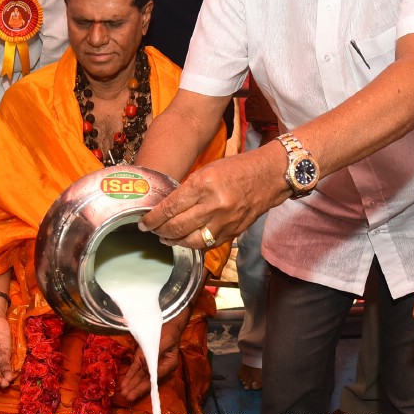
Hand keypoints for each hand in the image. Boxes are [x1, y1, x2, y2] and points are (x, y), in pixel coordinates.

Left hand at [115, 313, 186, 405]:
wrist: (166, 321)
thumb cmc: (168, 331)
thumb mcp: (165, 340)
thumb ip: (156, 353)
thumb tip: (145, 364)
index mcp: (169, 363)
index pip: (156, 376)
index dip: (146, 383)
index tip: (137, 388)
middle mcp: (160, 366)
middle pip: (147, 379)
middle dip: (136, 388)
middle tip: (127, 397)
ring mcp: (150, 363)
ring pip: (140, 376)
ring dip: (131, 385)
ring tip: (124, 394)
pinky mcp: (142, 359)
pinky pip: (135, 369)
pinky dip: (130, 376)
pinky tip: (124, 384)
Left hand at [138, 145, 285, 248]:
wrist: (269, 176)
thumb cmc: (237, 169)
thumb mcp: (207, 171)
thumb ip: (188, 190)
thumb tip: (167, 207)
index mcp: (204, 184)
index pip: (170, 208)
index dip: (153, 219)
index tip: (144, 223)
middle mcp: (214, 205)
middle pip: (177, 227)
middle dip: (159, 231)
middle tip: (152, 230)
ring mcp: (225, 221)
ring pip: (190, 241)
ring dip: (174, 241)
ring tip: (166, 238)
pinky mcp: (233, 232)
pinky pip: (207, 244)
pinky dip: (193, 244)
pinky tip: (186, 240)